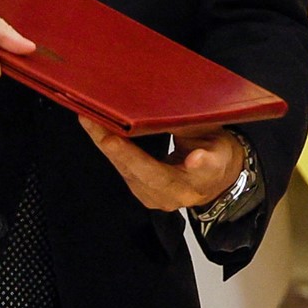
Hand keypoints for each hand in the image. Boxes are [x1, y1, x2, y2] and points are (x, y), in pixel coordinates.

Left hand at [80, 118, 243, 211]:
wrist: (216, 181)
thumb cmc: (216, 153)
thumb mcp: (214, 136)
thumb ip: (194, 127)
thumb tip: (166, 109)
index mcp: (209, 175)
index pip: (205, 168)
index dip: (200, 163)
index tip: (196, 157)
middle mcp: (182, 193)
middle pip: (152, 174)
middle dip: (124, 152)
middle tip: (103, 129)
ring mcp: (159, 198)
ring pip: (131, 174)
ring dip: (108, 148)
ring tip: (91, 121)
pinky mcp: (144, 194)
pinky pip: (124, 173)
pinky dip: (111, 152)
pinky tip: (97, 132)